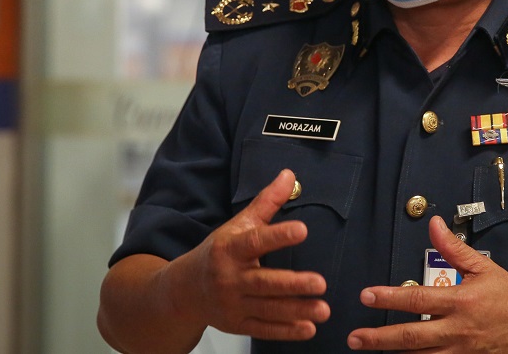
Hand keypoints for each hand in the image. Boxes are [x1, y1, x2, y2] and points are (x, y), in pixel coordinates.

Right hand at [169, 168, 329, 340]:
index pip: (256, 241)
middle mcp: (230, 278)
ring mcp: (233, 304)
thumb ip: (266, 202)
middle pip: (264, 282)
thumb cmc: (218, 252)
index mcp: (231, 249)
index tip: (303, 230)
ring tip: (324, 310)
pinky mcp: (238, 324)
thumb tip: (289, 175)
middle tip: (320, 283)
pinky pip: (264, 329)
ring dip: (297, 311)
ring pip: (268, 309)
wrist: (184, 290)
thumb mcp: (238, 224)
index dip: (279, 236)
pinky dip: (286, 331)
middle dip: (293, 284)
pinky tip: (308, 328)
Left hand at [346, 216, 507, 351]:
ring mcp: (461, 353)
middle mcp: (458, 331)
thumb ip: (454, 249)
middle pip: (411, 337)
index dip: (389, 298)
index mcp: (461, 302)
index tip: (367, 296)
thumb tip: (434, 224)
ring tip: (369, 352)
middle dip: (379, 338)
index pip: (418, 300)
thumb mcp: (485, 268)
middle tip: (355, 337)